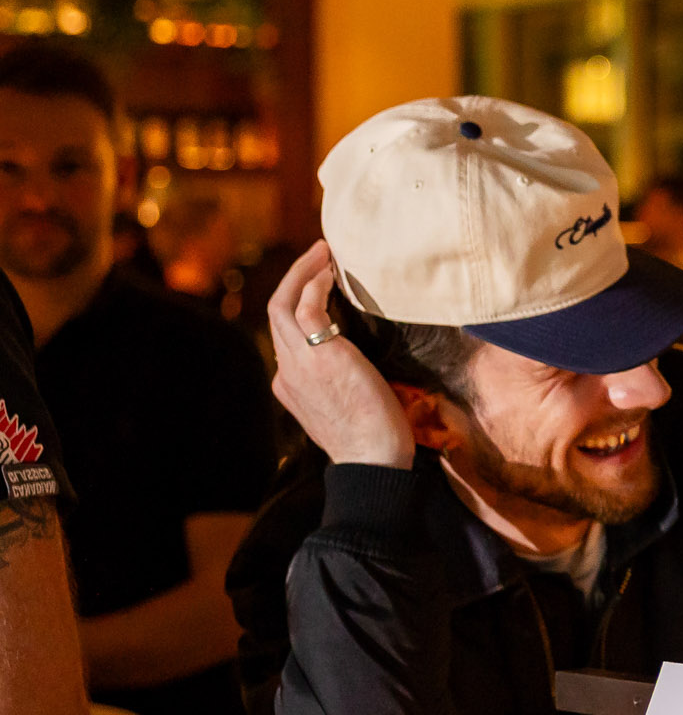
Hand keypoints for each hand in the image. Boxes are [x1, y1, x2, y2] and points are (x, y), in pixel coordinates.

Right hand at [267, 240, 416, 469]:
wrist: (374, 462)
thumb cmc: (375, 439)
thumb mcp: (347, 405)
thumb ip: (340, 380)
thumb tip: (359, 360)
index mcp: (289, 384)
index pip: (286, 333)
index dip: (301, 303)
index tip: (323, 284)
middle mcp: (286, 371)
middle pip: (275, 311)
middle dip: (295, 277)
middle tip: (319, 254)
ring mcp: (298, 363)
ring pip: (282, 303)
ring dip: (303, 272)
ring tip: (324, 252)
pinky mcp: (319, 356)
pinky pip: (306, 307)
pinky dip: (316, 285)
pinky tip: (333, 275)